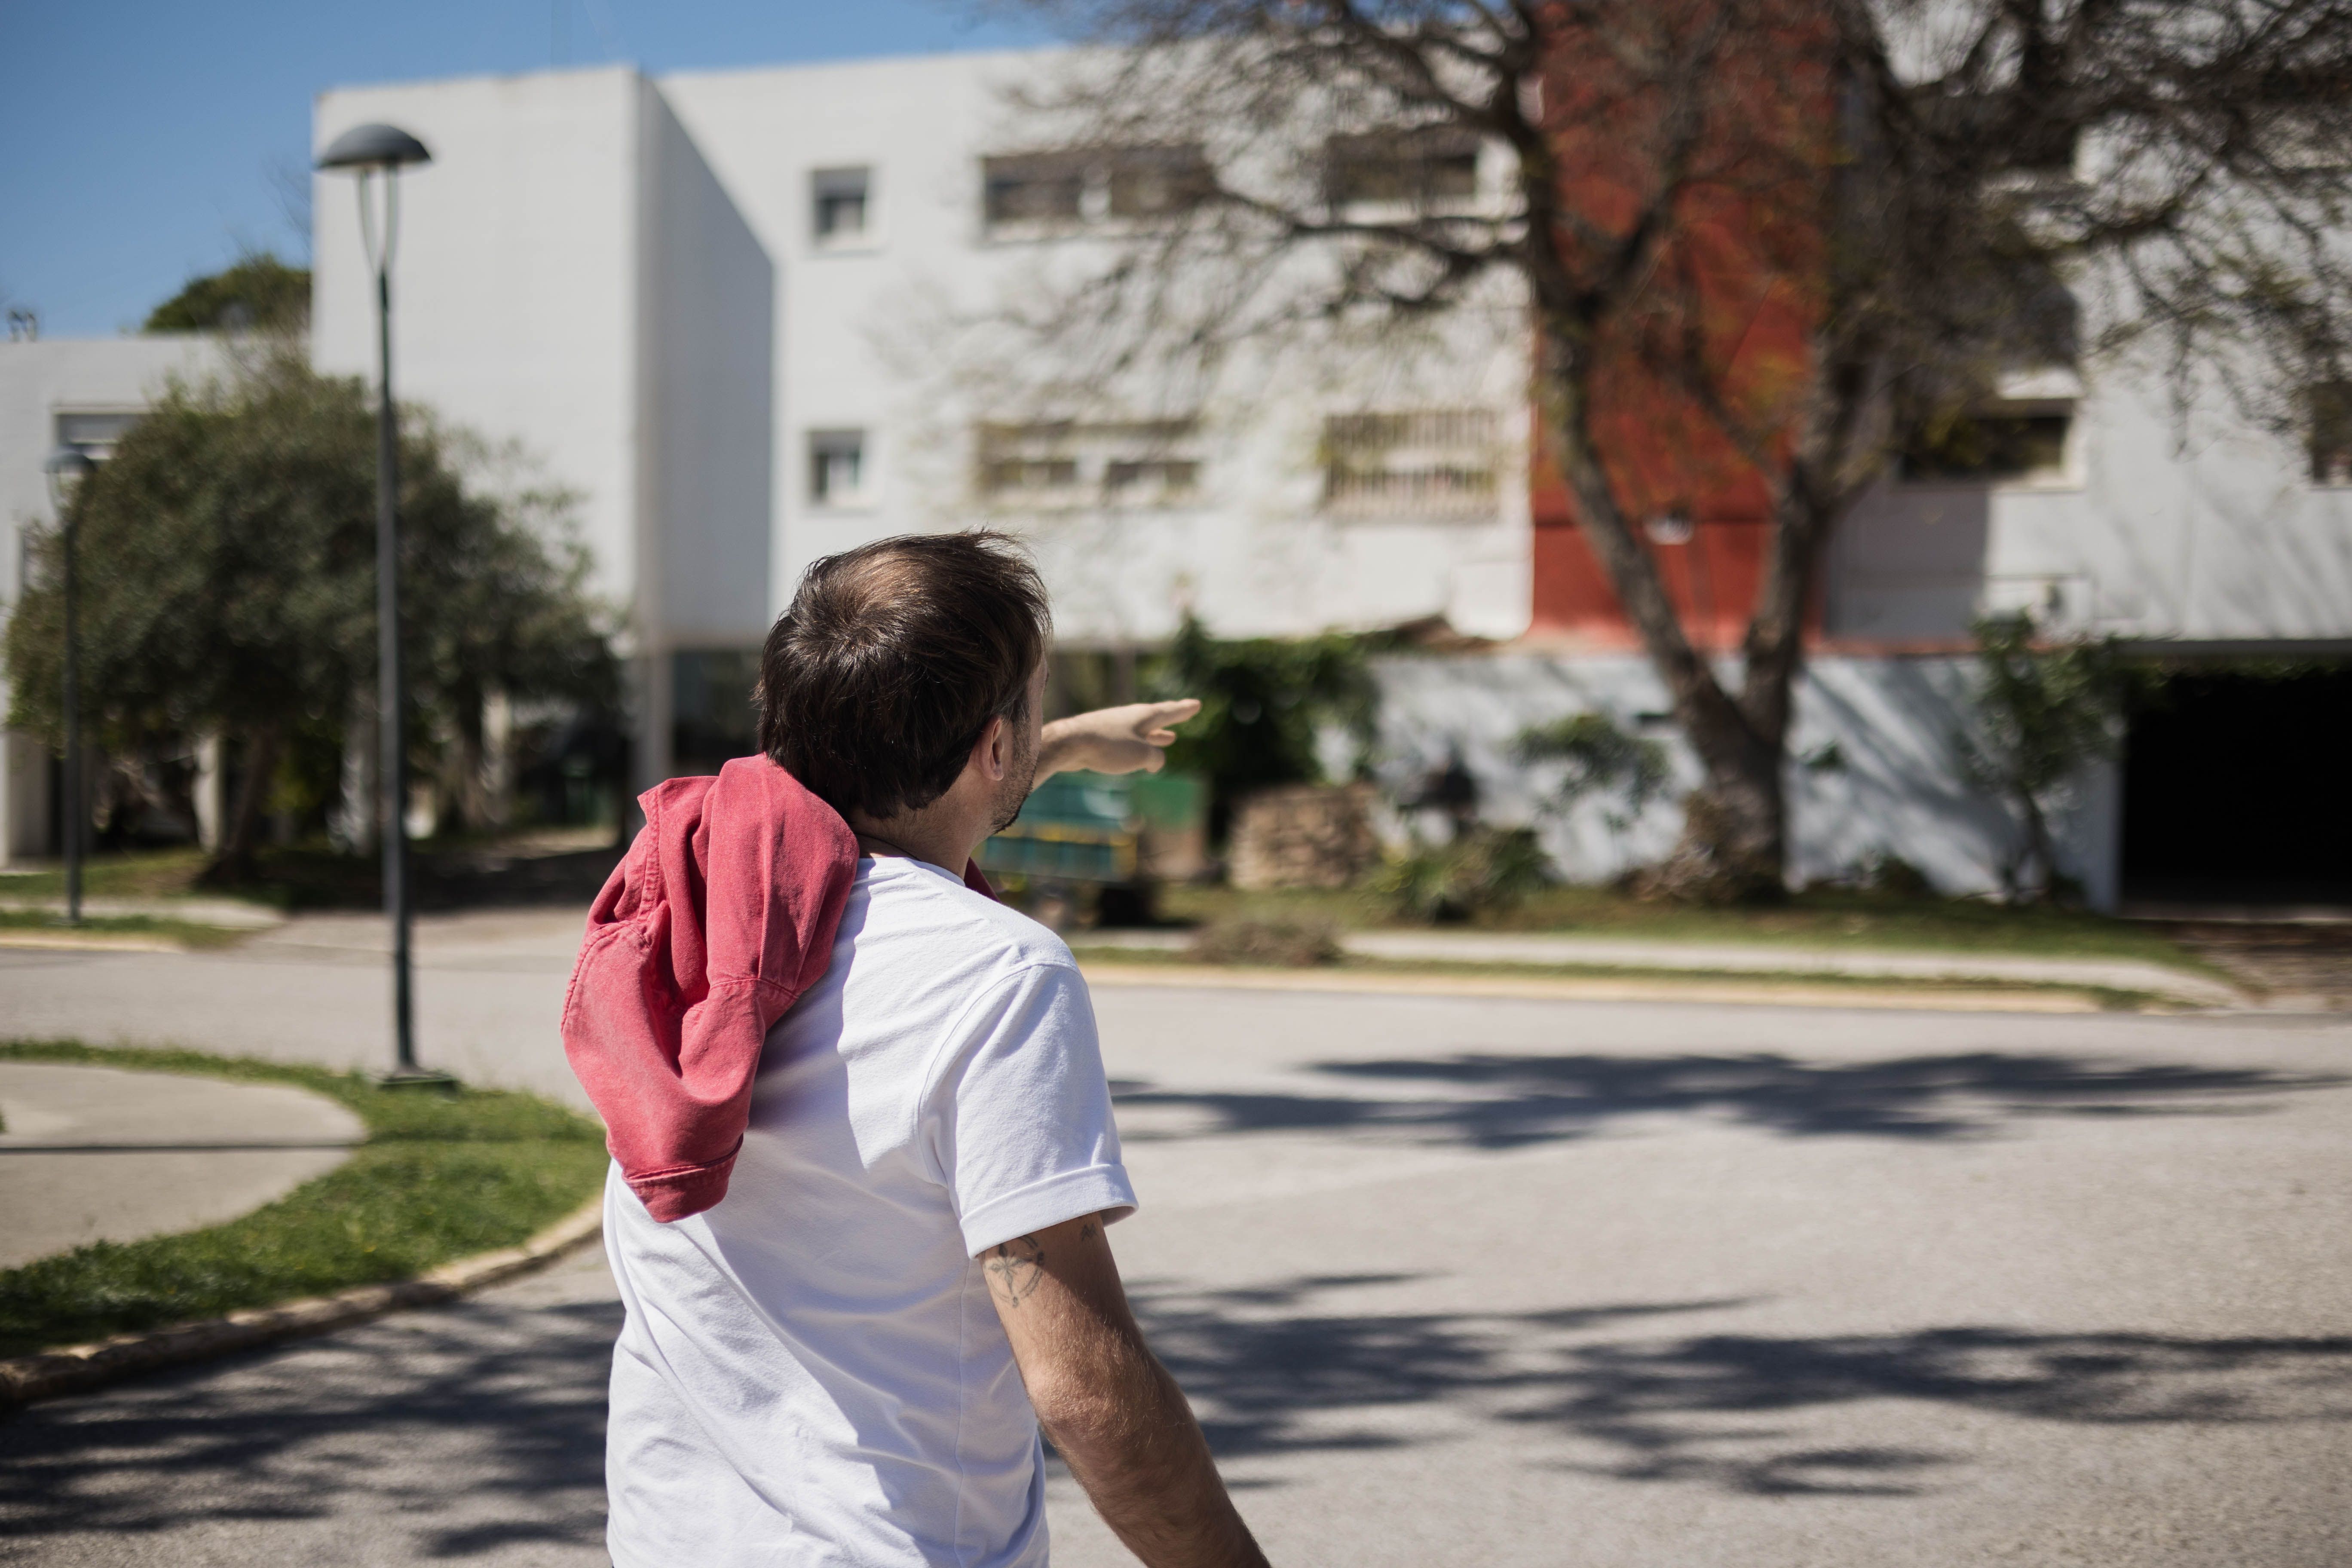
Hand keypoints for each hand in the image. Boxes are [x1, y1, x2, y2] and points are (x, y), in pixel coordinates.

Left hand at [1038, 699, 1201, 780]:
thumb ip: (1155, 757)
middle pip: (1156, 717)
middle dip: (1172, 717)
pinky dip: (1138, 745)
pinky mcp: (1100, 738)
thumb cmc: (1108, 746)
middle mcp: (1130, 717)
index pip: (1169, 712)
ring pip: (1141, 730)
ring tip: (1169, 737)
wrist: (1069, 743)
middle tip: (1185, 710)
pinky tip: (1136, 752)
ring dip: (1156, 734)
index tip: (1196, 704)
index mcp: (1143, 716)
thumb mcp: (1141, 754)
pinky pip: (1126, 741)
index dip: (1184, 710)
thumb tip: (1155, 761)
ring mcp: (1114, 726)